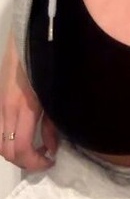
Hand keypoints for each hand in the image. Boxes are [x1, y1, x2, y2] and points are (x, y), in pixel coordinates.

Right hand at [0, 29, 58, 170]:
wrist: (30, 35)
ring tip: (33, 147)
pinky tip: (24, 131)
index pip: (21, 149)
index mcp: (24, 108)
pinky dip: (8, 138)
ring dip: (13, 151)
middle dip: (24, 161)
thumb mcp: (55, 93)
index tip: (50, 161)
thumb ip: (52, 122)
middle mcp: (7, 109)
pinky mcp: (0, 98)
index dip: (34, 163)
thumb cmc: (48, 61)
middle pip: (6, 151)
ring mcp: (0, 104)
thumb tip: (50, 146)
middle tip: (42, 158)